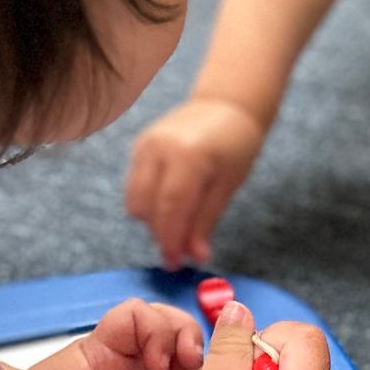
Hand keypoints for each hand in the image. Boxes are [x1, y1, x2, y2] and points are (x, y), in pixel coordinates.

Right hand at [126, 96, 266, 268]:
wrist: (224, 106)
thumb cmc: (235, 145)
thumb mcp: (228, 184)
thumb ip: (206, 220)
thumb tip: (195, 256)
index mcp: (188, 155)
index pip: (170, 208)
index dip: (171, 240)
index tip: (175, 263)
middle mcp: (159, 147)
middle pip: (146, 207)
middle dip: (160, 234)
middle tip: (178, 254)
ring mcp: (145, 145)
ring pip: (134, 199)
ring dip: (152, 220)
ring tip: (177, 226)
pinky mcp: (138, 146)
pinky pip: (135, 185)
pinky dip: (148, 203)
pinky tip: (170, 205)